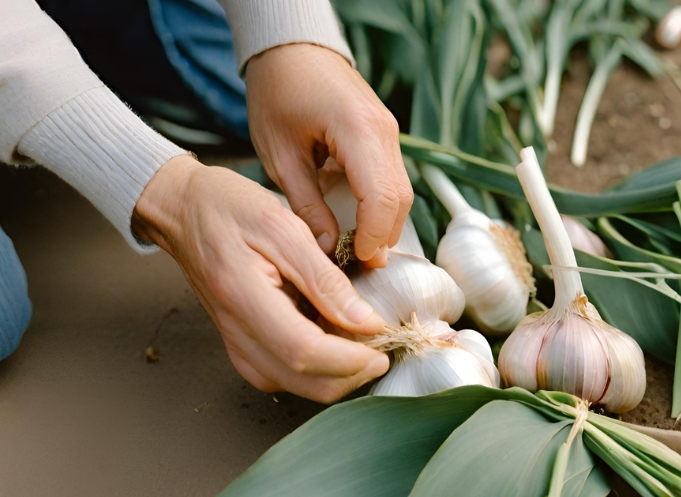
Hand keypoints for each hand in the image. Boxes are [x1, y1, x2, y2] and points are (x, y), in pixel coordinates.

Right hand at [133, 155, 388, 402]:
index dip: (349, 358)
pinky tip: (334, 344)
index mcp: (243, 296)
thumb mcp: (284, 226)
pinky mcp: (241, 345)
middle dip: (351, 374)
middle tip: (383, 349)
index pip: (303, 350)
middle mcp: (236, 331)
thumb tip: (365, 320)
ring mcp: (236, 343)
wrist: (183, 211)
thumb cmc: (228, 208)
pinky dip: (316, 369)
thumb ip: (325, 278)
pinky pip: (283, 374)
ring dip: (336, 376)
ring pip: (294, 385)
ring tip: (363, 345)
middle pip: (302, 380)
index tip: (383, 347)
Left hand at [245, 43, 412, 267]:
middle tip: (358, 263)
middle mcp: (384, 130)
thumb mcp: (280, 155)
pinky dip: (382, 204)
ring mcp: (390, 130)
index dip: (373, 236)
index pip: (382, 198)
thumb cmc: (277, 92)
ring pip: (402, 191)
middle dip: (383, 236)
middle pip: (400, 199)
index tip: (356, 260)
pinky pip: (393, 178)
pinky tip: (360, 221)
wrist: (291, 49)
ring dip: (385, 223)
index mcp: (358, 130)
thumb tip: (328, 248)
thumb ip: (306, 204)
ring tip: (358, 247)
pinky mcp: (386, 134)